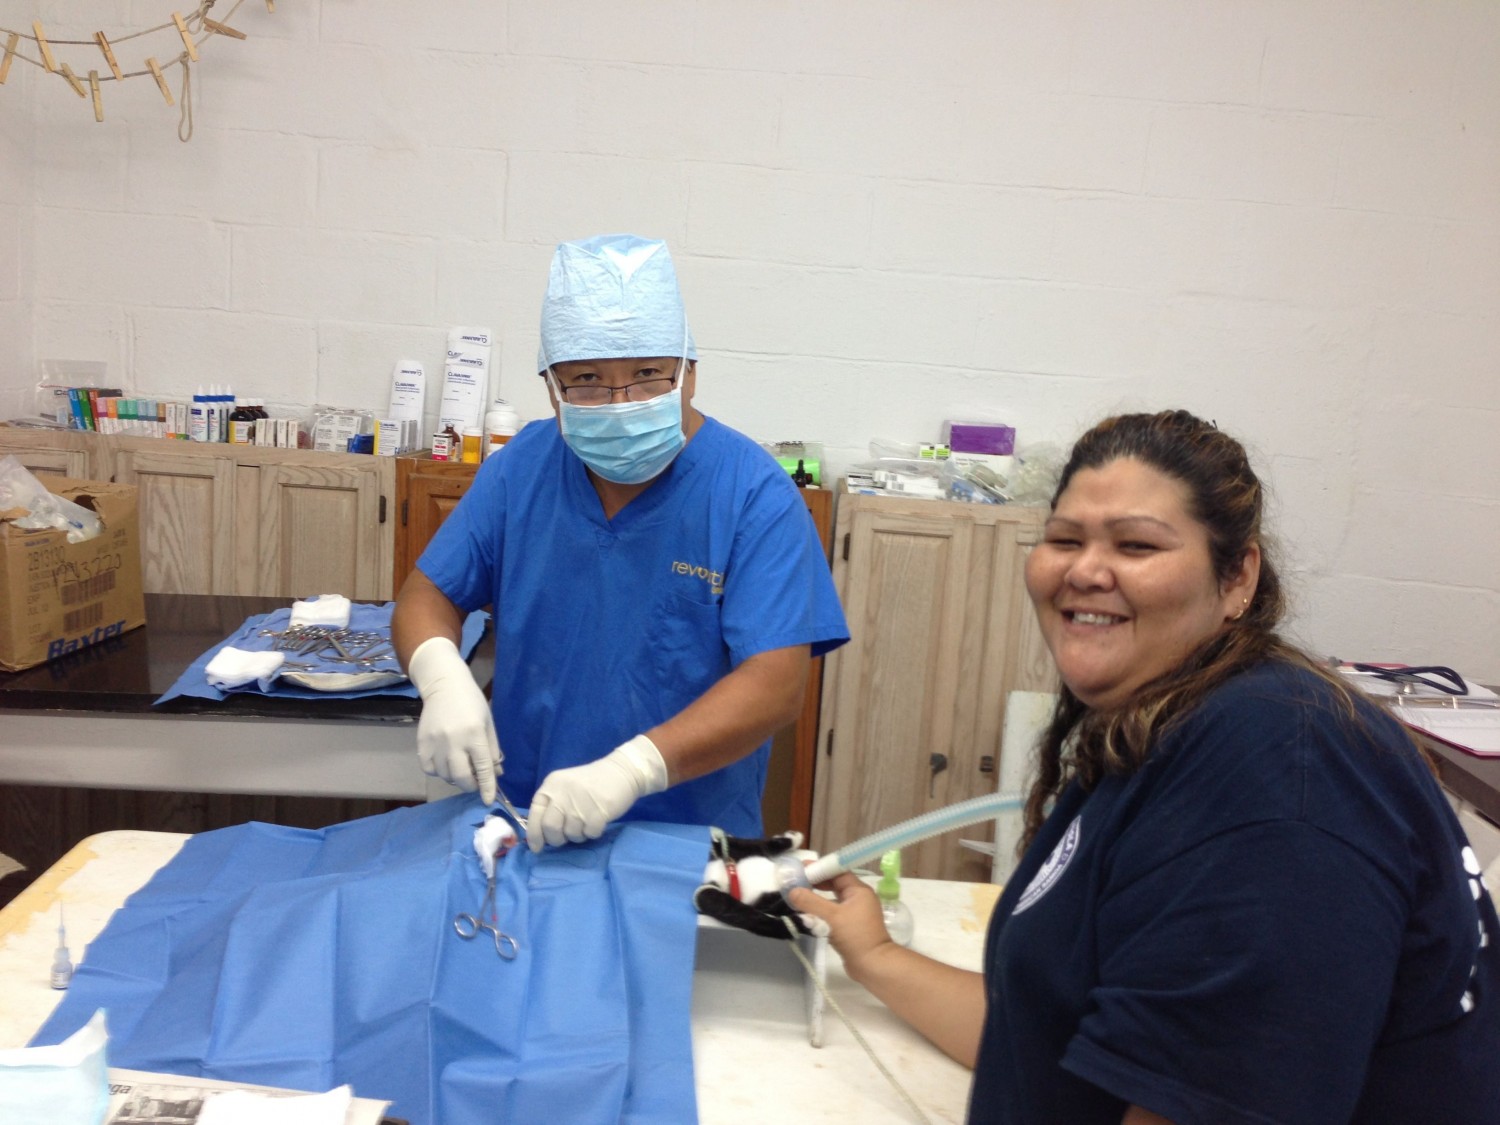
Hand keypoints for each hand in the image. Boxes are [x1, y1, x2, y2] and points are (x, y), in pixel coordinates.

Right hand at [407, 636, 500, 803]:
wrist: (445, 686)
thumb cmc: (472, 704)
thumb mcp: (488, 724)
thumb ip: (492, 750)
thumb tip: (495, 775)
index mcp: (474, 734)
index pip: (483, 768)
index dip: (486, 787)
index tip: (488, 800)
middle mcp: (453, 740)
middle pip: (461, 777)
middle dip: (470, 785)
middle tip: (474, 780)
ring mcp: (435, 743)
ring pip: (445, 775)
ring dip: (455, 777)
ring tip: (460, 766)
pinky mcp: (422, 744)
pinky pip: (430, 769)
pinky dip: (439, 771)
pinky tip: (445, 761)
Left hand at [528, 734, 668, 852]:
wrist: (622, 772)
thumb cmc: (591, 783)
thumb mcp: (565, 788)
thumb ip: (552, 807)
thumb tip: (541, 837)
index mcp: (551, 785)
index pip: (535, 815)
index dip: (535, 835)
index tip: (537, 848)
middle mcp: (563, 793)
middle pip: (551, 827)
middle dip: (556, 839)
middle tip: (565, 837)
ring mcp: (581, 802)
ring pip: (571, 833)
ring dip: (578, 835)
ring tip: (585, 824)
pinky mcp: (599, 811)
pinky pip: (590, 834)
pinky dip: (593, 832)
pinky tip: (597, 821)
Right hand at [788, 872, 893, 980]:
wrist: (873, 965)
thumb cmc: (855, 936)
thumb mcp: (832, 917)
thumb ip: (811, 902)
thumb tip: (792, 891)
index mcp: (858, 891)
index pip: (837, 872)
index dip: (820, 869)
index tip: (801, 870)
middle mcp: (858, 899)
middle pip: (835, 884)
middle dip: (816, 883)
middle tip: (797, 883)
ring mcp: (855, 913)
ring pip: (833, 900)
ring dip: (817, 898)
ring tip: (798, 897)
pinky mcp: (850, 927)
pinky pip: (833, 913)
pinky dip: (821, 912)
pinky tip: (808, 914)